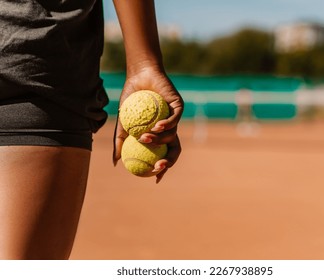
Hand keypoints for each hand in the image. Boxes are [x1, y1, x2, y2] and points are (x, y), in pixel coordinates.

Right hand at [113, 65, 183, 182]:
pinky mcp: (178, 106)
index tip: (155, 178)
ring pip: (172, 135)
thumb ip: (120, 141)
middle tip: (158, 166)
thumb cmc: (131, 101)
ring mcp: (175, 118)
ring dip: (159, 140)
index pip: (164, 156)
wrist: (139, 78)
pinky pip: (175, 119)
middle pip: (174, 150)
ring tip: (145, 138)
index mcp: (160, 136)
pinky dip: (166, 125)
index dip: (163, 169)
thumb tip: (116, 162)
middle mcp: (170, 129)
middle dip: (169, 162)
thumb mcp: (123, 123)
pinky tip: (157, 126)